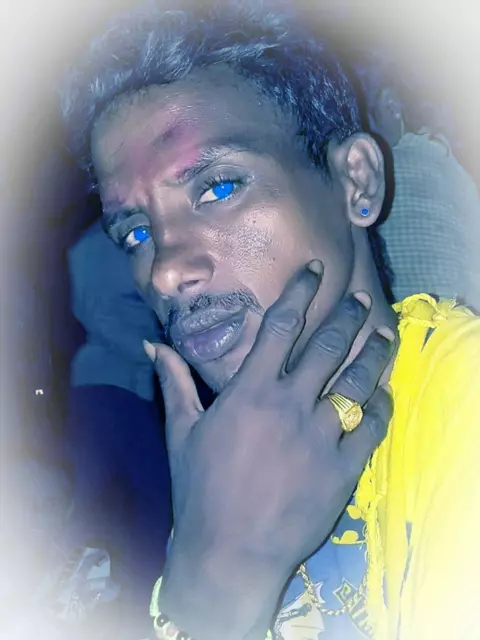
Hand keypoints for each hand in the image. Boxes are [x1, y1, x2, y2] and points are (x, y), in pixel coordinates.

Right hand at [146, 261, 393, 638]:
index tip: (315, 270)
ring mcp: (321, 435)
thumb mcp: (182, 431)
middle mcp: (291, 404)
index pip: (282, 326)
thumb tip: (152, 343)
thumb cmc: (200, 489)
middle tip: (362, 297)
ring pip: (358, 381)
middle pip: (329, 346)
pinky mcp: (344, 467)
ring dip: (375, 353)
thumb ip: (175, 381)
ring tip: (384, 335)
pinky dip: (379, 406)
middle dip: (348, 315)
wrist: (230, 552)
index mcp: (251, 391)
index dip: (301, 291)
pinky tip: (382, 395)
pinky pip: (371, 426)